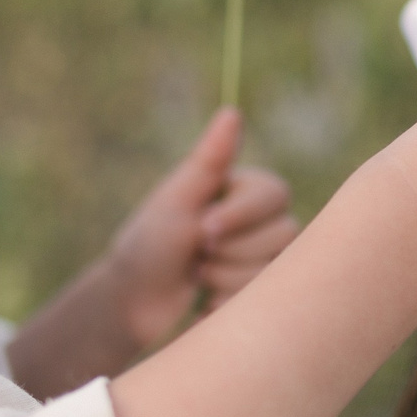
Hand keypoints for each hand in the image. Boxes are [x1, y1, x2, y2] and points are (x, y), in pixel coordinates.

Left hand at [104, 108, 298, 349]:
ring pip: (277, 271)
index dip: (241, 217)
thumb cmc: (149, 243)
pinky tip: (205, 302)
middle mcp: (263, 220)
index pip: (275, 195)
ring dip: (227, 280)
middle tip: (196, 254)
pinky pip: (270, 301)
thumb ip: (210, 160)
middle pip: (284, 235)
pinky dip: (229, 303)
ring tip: (197, 277)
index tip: (203, 229)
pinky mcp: (261, 292)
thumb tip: (231, 113)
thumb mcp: (177, 199)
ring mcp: (265, 257)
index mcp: (246, 189)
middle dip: (230, 253)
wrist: (132, 301)